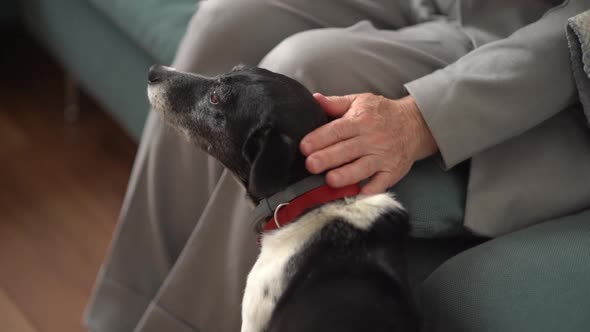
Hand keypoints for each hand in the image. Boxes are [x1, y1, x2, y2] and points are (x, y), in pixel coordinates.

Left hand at [300, 93, 437, 194]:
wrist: (414, 124)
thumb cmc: (381, 113)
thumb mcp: (359, 101)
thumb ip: (335, 103)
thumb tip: (314, 99)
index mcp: (361, 120)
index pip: (337, 129)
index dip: (320, 138)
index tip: (305, 146)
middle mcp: (372, 139)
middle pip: (347, 150)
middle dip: (328, 158)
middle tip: (311, 165)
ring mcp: (383, 157)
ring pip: (362, 168)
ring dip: (346, 175)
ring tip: (330, 180)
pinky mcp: (392, 172)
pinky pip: (381, 184)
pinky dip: (371, 192)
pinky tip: (358, 196)